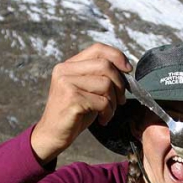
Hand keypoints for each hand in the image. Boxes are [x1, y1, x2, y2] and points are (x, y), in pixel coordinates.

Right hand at [31, 43, 132, 163]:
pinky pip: (102, 102)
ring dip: (114, 101)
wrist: (53, 134)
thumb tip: (126, 69)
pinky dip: (108, 113)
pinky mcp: (72, 99)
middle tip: (120, 100)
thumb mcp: (87, 90)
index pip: (98, 49)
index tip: (128, 70)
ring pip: (106, 84)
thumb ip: (99, 77)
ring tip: (108, 112)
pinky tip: (103, 119)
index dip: (117, 56)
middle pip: (105, 65)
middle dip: (120, 84)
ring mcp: (66, 83)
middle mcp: (65, 70)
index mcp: (69, 65)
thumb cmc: (74, 113)